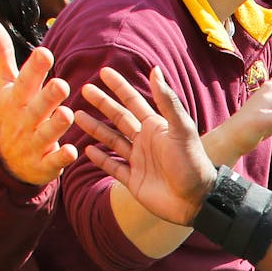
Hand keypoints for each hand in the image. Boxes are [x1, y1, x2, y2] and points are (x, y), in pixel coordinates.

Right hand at [0, 16, 77, 184]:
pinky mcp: (44, 165)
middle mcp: (24, 120)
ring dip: (56, 125)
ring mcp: (34, 143)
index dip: (34, 68)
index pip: (24, 81)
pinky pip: (53, 162)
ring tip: (67, 114)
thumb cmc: (12, 113)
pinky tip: (71, 151)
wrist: (5, 162)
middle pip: (36, 107)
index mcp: (16, 99)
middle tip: (61, 85)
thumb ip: (0, 51)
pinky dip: (61, 157)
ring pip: (45, 134)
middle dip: (47, 97)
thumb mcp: (4, 84)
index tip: (45, 52)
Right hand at [74, 65, 215, 225]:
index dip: (119, 87)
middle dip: (102, 103)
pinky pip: (113, 166)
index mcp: (157, 127)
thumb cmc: (192, 163)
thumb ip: (167, 101)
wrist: (195, 200)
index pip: (133, 101)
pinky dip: (100, 159)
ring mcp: (139, 161)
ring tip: (76, 116)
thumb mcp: (181, 129)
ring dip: (95, 128)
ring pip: (112, 140)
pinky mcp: (134, 180)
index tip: (103, 72)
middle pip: (119, 117)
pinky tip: (86, 150)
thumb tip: (155, 70)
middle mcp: (146, 141)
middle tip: (84, 89)